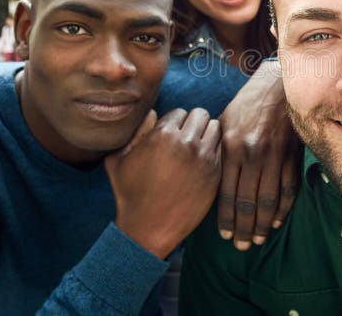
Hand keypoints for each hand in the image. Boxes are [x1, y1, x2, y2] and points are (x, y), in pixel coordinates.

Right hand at [105, 108, 221, 258]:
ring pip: (215, 128)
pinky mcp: (215, 172)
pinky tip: (205, 161)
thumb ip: (135, 131)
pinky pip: (223, 149)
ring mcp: (204, 158)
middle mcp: (186, 142)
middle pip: (200, 115)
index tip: (171, 137)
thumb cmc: (130, 194)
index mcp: (162, 135)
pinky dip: (216, 151)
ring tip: (197, 148)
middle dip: (193, 124)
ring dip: (207, 135)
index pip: (179, 112)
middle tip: (187, 139)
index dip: (174, 123)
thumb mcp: (118, 160)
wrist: (148, 228)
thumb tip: (152, 113)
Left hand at [218, 59, 300, 250]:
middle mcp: (252, 154)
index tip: (224, 235)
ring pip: (269, 200)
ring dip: (263, 224)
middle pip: (247, 202)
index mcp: (232, 147)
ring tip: (258, 239)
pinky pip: (288, 188)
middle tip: (242, 246)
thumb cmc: (248, 104)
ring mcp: (274, 156)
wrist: (279, 85)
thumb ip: (219, 150)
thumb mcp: (226, 122)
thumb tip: (208, 175)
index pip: (226, 192)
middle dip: (244, 228)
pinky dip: (284, 208)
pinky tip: (277, 221)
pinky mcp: (292, 155)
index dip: (226, 218)